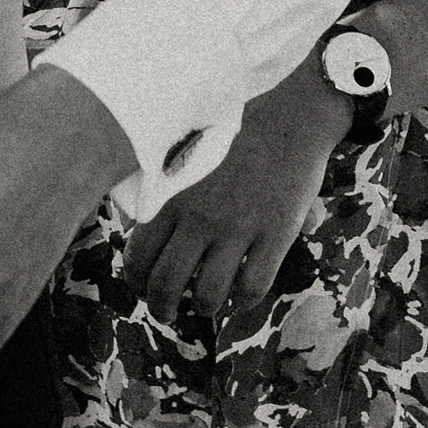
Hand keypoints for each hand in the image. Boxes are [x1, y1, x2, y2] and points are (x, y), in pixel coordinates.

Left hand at [120, 69, 351, 323]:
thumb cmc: (235, 132)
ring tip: (205, 307)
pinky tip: (240, 300)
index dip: (137, 283)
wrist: (289, 115)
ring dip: (203, 309)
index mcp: (173, 197)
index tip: (144, 289)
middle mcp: (200, 217)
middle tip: (169, 313)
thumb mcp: (187, 156)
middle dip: (163, 308)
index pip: (138, 256)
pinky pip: (252, 288)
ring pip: (208, 295)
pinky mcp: (274, 235)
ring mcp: (237, 228)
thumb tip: (142, 226)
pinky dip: (242, 304)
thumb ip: (167, 192)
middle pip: (166, 285)